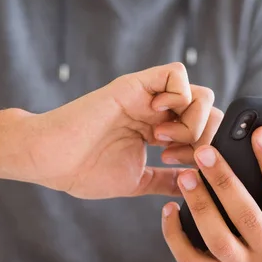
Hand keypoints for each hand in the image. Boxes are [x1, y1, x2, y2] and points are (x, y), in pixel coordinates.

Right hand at [0, 63, 218, 198]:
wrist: (52, 159)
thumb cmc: (85, 170)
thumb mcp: (137, 180)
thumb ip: (164, 180)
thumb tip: (190, 188)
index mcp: (160, 130)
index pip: (204, 130)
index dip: (205, 150)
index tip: (183, 168)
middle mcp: (158, 111)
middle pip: (209, 111)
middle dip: (204, 137)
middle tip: (177, 156)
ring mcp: (149, 96)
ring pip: (200, 93)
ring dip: (192, 121)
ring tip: (163, 139)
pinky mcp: (136, 84)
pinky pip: (177, 74)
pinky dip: (178, 98)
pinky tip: (157, 120)